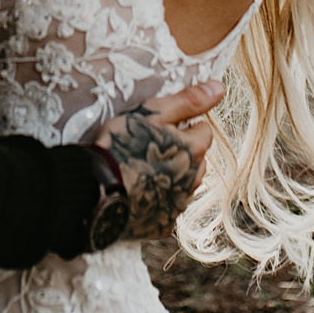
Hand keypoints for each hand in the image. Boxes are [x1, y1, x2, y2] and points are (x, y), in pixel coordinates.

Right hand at [94, 80, 221, 239]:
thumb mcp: (152, 113)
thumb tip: (218, 88)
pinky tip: (137, 191)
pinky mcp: (163, 224)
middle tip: (149, 148)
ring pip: (184, 184)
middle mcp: (193, 179)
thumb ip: (188, 101)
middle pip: (197, 160)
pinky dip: (157, 200)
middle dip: (180, 153)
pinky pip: (167, 208)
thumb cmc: (121, 145)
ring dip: (171, 177)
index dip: (182, 127)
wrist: (94, 189)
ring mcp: (178, 204)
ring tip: (142, 169)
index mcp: (194, 150)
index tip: (160, 129)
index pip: (204, 132)